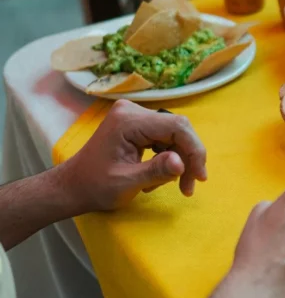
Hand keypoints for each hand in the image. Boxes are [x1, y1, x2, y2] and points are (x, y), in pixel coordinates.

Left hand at [57, 100, 207, 212]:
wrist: (72, 186)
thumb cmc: (94, 186)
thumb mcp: (125, 183)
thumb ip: (156, 171)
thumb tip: (183, 163)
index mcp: (128, 120)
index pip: (176, 126)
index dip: (194, 150)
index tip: (199, 177)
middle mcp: (133, 111)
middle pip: (178, 129)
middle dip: (188, 157)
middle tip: (190, 185)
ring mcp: (134, 116)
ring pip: (174, 134)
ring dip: (180, 160)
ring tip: (174, 184)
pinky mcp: (136, 125)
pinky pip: (164, 137)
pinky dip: (169, 157)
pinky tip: (160, 175)